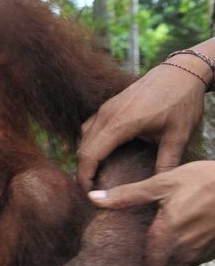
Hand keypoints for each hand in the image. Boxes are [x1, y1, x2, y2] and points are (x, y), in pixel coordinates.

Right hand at [77, 60, 204, 189]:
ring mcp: (106, 108)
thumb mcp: (178, 136)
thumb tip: (158, 187)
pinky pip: (90, 127)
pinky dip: (91, 143)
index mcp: (120, 124)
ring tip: (98, 174)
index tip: (90, 193)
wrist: (182, 71)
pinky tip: (104, 152)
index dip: (84, 177)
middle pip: (82, 148)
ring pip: (84, 137)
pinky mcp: (110, 105)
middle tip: (94, 190)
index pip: (89, 156)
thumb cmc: (181, 101)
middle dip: (83, 171)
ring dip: (86, 157)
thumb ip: (166, 163)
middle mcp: (107, 115)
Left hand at [89, 160, 214, 265]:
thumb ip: (127, 195)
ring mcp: (201, 252)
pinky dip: (181, 247)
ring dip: (163, 252)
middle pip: (157, 263)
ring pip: (174, 259)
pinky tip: (177, 231)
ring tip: (152, 235)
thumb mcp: (162, 183)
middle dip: (145, 258)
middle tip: (129, 246)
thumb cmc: (204, 181)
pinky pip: (190, 255)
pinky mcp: (212, 250)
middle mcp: (183, 250)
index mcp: (166, 236)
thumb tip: (93, 199)